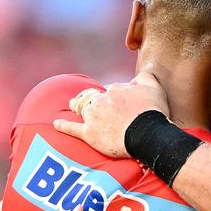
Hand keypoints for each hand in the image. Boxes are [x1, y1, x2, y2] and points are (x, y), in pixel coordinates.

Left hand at [54, 72, 168, 157]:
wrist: (147, 135)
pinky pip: (72, 128)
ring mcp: (93, 117)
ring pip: (82, 109)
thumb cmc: (153, 112)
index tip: (122, 103)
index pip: (112, 90)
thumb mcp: (154, 88)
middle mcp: (102, 101)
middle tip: (93, 102)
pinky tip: (56, 124)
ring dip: (77, 106)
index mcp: (116, 90)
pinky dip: (63, 126)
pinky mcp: (89, 134)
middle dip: (93, 98)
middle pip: (94, 98)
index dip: (116, 96)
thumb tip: (139, 75)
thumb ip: (145, 77)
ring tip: (73, 106)